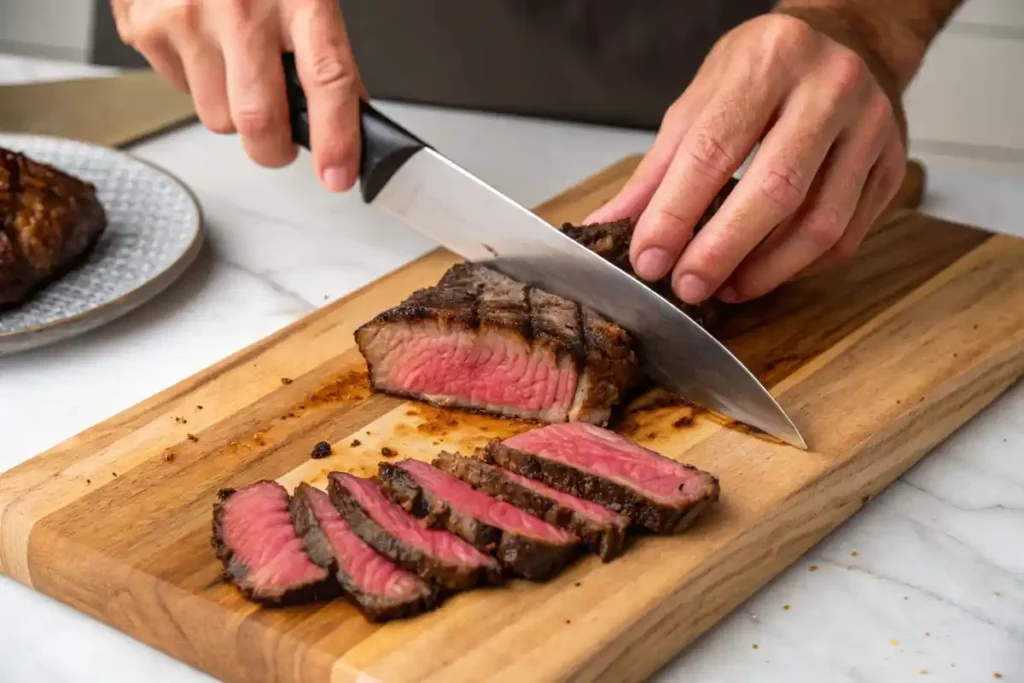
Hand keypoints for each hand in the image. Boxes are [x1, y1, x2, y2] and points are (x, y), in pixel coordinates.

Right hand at [112, 0, 364, 191]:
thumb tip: (349, 116)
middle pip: (258, 121)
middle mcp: (240, 8)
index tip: (338, 175)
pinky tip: (203, 42)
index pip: (326, 80)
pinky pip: (180, 91)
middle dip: (274, 148)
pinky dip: (196, 80)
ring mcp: (186, 18)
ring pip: (217, 118)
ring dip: (232, 110)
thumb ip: (325, 52)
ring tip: (235, 63)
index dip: (336, 138)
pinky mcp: (144, 27)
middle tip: (281, 140)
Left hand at [585, 13, 906, 304]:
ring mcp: (872, 126)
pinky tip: (765, 273)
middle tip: (686, 286)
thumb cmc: (765, 73)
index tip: (648, 258)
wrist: (851, 40)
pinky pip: (847, 235)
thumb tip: (609, 224)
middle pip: (776, 189)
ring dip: (765, 270)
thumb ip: (658, 169)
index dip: (676, 213)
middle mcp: (830, 87)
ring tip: (725, 287)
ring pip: (820, 223)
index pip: (714, 149)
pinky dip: (800, 267)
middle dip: (722, 249)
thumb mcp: (701, 101)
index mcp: (769, 61)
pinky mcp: (893, 164)